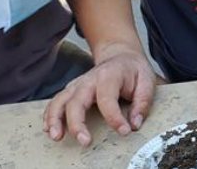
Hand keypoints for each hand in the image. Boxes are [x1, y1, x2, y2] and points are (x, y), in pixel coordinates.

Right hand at [42, 43, 157, 146]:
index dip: (115, 118)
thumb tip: (135, 123)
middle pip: (76, 101)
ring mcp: (77, 84)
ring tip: (57, 136)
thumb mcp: (147, 80)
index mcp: (109, 75)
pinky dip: (49, 115)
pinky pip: (55, 102)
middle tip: (85, 141)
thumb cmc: (133, 69)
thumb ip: (143, 102)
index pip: (107, 99)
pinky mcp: (71, 90)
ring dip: (55, 119)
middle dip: (77, 123)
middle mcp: (89, 79)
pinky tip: (49, 129)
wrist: (121, 56)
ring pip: (59, 101)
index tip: (124, 131)